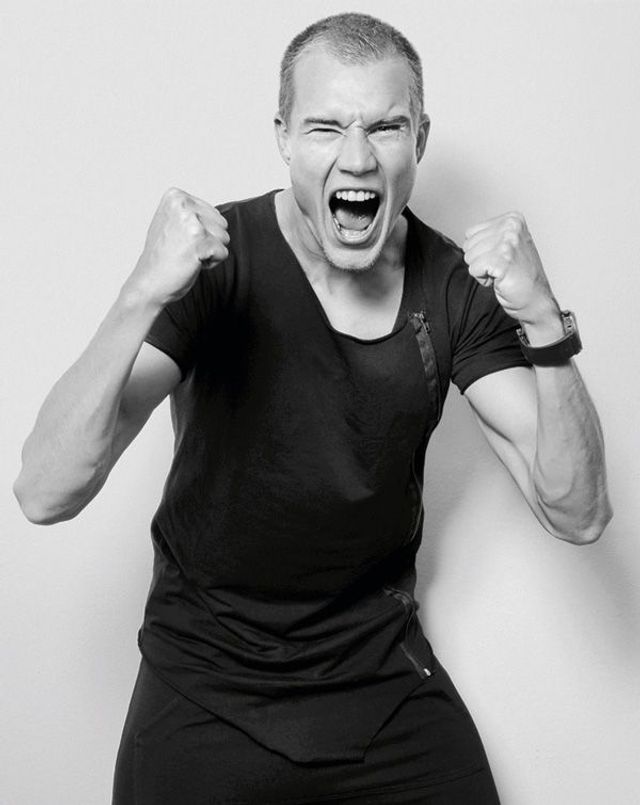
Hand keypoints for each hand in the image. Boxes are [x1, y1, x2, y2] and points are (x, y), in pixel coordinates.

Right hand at [126, 187, 229, 306]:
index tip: (179, 240)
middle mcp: (182, 204)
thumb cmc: (162, 258)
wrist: (149, 283)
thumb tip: (217, 215)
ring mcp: (191, 221)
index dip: (202, 232)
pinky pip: (223, 253)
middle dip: (208, 241)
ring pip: (224, 238)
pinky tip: (191, 263)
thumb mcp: (173, 224)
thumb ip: (193, 214)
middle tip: (183, 249)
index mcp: (175, 196)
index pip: (213, 213)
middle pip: (222, 224)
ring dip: (209, 252)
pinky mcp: (200, 240)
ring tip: (186, 255)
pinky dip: (211, 263)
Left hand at [462, 212, 559, 328]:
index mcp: (512, 219)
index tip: (501, 258)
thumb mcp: (507, 245)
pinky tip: (500, 280)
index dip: (481, 251)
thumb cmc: (519, 275)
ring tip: (502, 273)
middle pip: (468, 245)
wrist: (536, 298)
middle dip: (480, 260)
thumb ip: (489, 236)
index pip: (470, 233)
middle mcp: (511, 227)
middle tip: (501, 268)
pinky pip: (474, 269)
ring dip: (482, 270)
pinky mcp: (502, 260)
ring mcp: (508, 242)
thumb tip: (466, 238)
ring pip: (469, 257)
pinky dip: (483, 280)